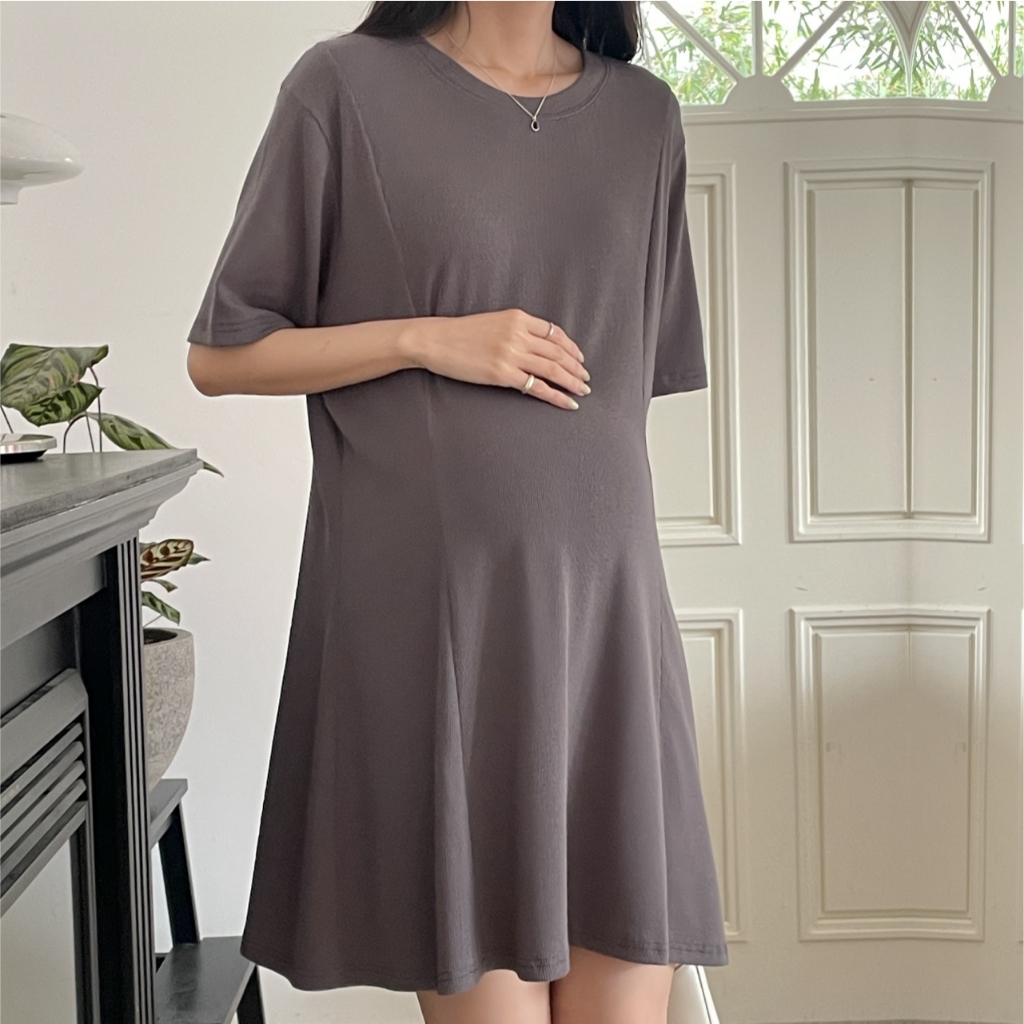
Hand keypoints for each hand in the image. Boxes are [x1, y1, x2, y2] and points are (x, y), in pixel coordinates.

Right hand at [410, 309, 590, 409]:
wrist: (435, 340)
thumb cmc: (460, 334)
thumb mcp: (493, 322)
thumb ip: (516, 330)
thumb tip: (536, 347)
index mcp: (518, 318)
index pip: (554, 333)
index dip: (571, 348)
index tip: (579, 358)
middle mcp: (518, 334)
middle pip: (558, 352)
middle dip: (576, 367)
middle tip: (586, 379)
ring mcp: (512, 354)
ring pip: (553, 369)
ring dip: (572, 381)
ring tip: (582, 391)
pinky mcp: (503, 374)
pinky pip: (538, 387)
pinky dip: (557, 396)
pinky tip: (568, 403)